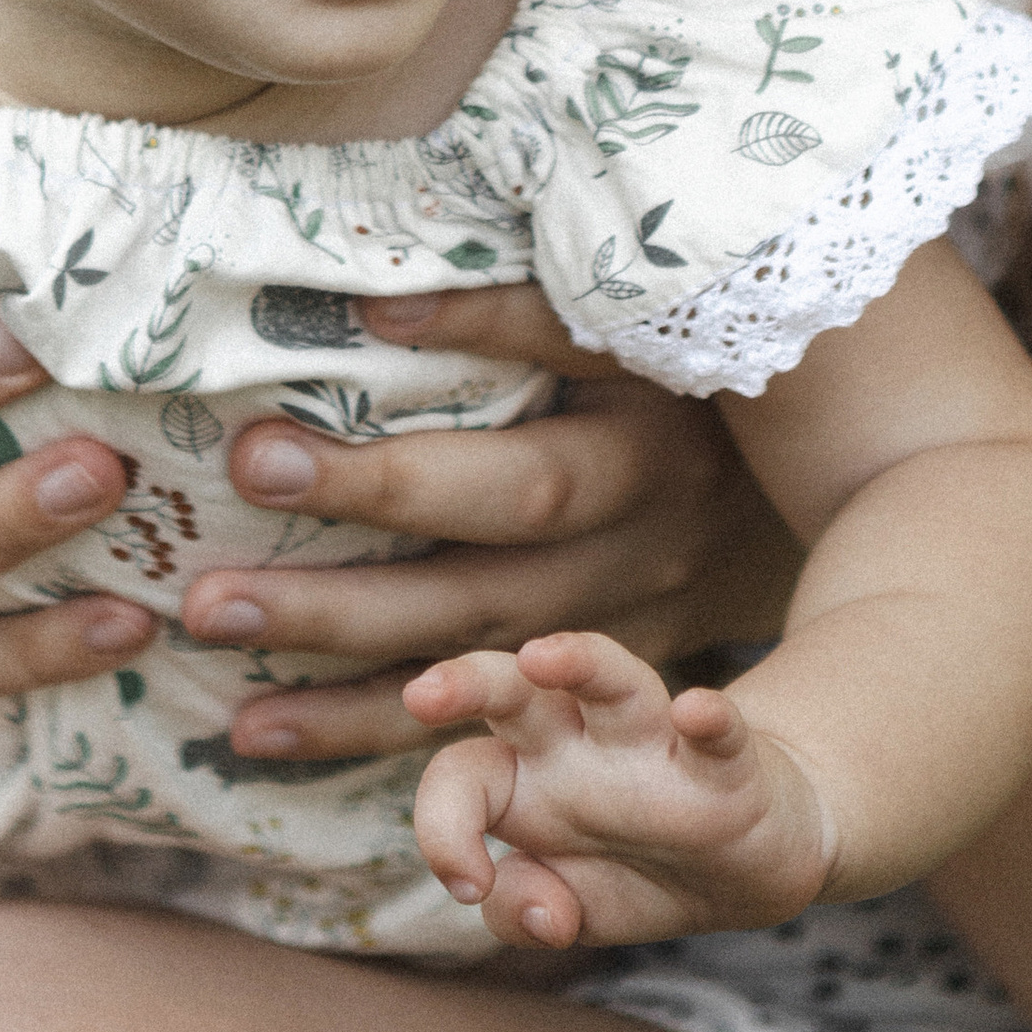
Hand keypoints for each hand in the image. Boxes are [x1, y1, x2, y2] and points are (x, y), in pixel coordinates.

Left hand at [181, 282, 799, 763]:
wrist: (824, 478)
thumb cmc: (688, 362)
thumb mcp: (631, 318)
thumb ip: (516, 306)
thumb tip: (374, 298)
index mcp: (646, 448)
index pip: (512, 478)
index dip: (393, 475)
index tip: (259, 449)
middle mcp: (637, 551)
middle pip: (478, 589)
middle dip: (337, 595)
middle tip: (207, 592)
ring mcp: (623, 629)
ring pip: (470, 666)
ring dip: (335, 671)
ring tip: (213, 652)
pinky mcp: (602, 687)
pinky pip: (481, 726)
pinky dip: (365, 733)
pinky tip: (259, 733)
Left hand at [406, 631, 835, 946]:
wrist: (745, 866)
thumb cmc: (637, 870)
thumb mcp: (568, 908)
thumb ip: (523, 911)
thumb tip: (541, 913)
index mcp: (525, 778)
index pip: (459, 773)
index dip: (443, 827)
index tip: (469, 886)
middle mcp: (578, 744)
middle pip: (513, 692)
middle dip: (465, 684)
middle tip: (421, 697)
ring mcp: (653, 744)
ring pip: (613, 682)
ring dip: (580, 662)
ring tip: (544, 657)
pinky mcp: (729, 764)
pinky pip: (721, 732)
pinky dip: (713, 720)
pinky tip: (699, 712)